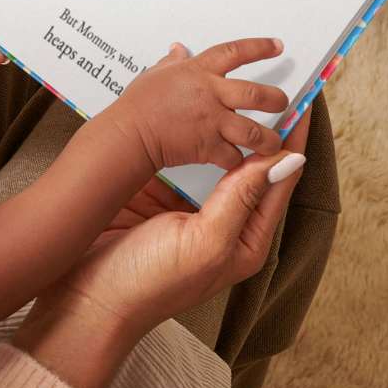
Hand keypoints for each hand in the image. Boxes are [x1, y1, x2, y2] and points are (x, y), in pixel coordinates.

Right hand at [15, 115, 307, 387]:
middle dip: (257, 130)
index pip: (279, 180)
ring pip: (209, 158)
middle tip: (265, 89)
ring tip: (223, 92)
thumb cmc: (149, 282)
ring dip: (216, 128)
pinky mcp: (151, 196)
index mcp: (244, 239)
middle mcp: (218, 221)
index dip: (290, 142)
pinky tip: (180, 113)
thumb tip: (285, 160)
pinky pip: (174, 159)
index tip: (300, 104)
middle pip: (248, 167)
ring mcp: (184, 207)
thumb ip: (242, 198)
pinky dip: (181, 136)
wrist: (87, 298)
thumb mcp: (205, 241)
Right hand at [104, 39, 288, 173]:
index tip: (277, 45)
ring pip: (256, 132)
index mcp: (200, 72)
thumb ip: (172, 62)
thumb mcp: (155, 74)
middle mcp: (212, 94)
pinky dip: (238, 160)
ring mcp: (213, 121)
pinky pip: (234, 155)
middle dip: (277, 99)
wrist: (130, 132)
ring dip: (269, 140)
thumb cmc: (138, 103)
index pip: (235, 52)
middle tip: (282, 103)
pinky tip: (239, 161)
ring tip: (274, 143)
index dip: (259, 47)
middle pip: (258, 94)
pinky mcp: (209, 146)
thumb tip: (179, 49)